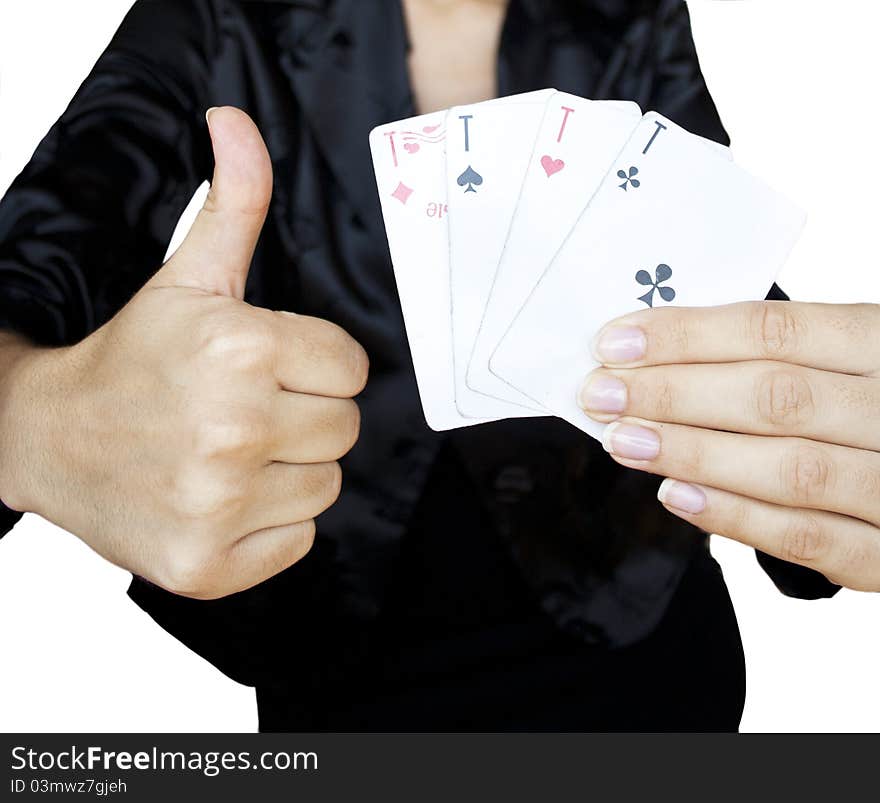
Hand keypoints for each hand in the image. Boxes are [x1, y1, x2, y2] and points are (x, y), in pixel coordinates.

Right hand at [0, 107, 367, 598]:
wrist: (48, 440)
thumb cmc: (131, 358)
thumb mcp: (185, 277)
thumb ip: (231, 205)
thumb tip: (234, 122)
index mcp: (240, 350)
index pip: (353, 368)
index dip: (316, 365)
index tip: (270, 367)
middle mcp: (233, 430)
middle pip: (345, 428)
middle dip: (306, 414)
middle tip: (247, 408)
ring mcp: (219, 505)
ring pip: (327, 484)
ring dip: (291, 468)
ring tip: (232, 451)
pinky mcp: (210, 565)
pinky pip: (300, 540)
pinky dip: (272, 523)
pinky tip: (224, 496)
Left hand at [578, 301, 879, 590]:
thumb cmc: (873, 406)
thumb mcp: (852, 359)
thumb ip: (780, 357)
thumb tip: (662, 356)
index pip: (775, 331)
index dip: (686, 336)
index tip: (614, 343)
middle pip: (774, 397)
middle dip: (672, 393)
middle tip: (600, 393)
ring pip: (790, 469)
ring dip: (692, 453)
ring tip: (622, 440)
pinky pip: (810, 539)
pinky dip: (736, 516)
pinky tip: (674, 495)